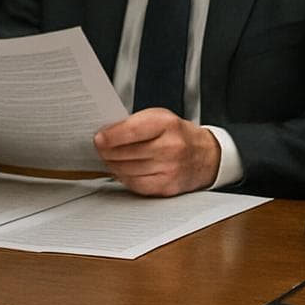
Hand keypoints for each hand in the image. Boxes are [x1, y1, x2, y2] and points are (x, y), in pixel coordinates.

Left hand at [93, 109, 220, 195]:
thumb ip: (134, 123)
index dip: (110, 136)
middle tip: (101, 148)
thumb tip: (106, 134)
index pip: (131, 131)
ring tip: (111, 158)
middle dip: (107, 152)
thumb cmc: (179, 135)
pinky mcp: (166, 186)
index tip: (99, 138)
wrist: (206, 155)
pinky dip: (124, 177)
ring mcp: (169, 169)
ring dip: (113, 165)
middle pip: (124, 153)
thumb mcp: (161, 118)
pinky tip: (123, 170)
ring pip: (126, 170)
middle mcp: (171, 147)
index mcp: (168, 125)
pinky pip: (134, 184)